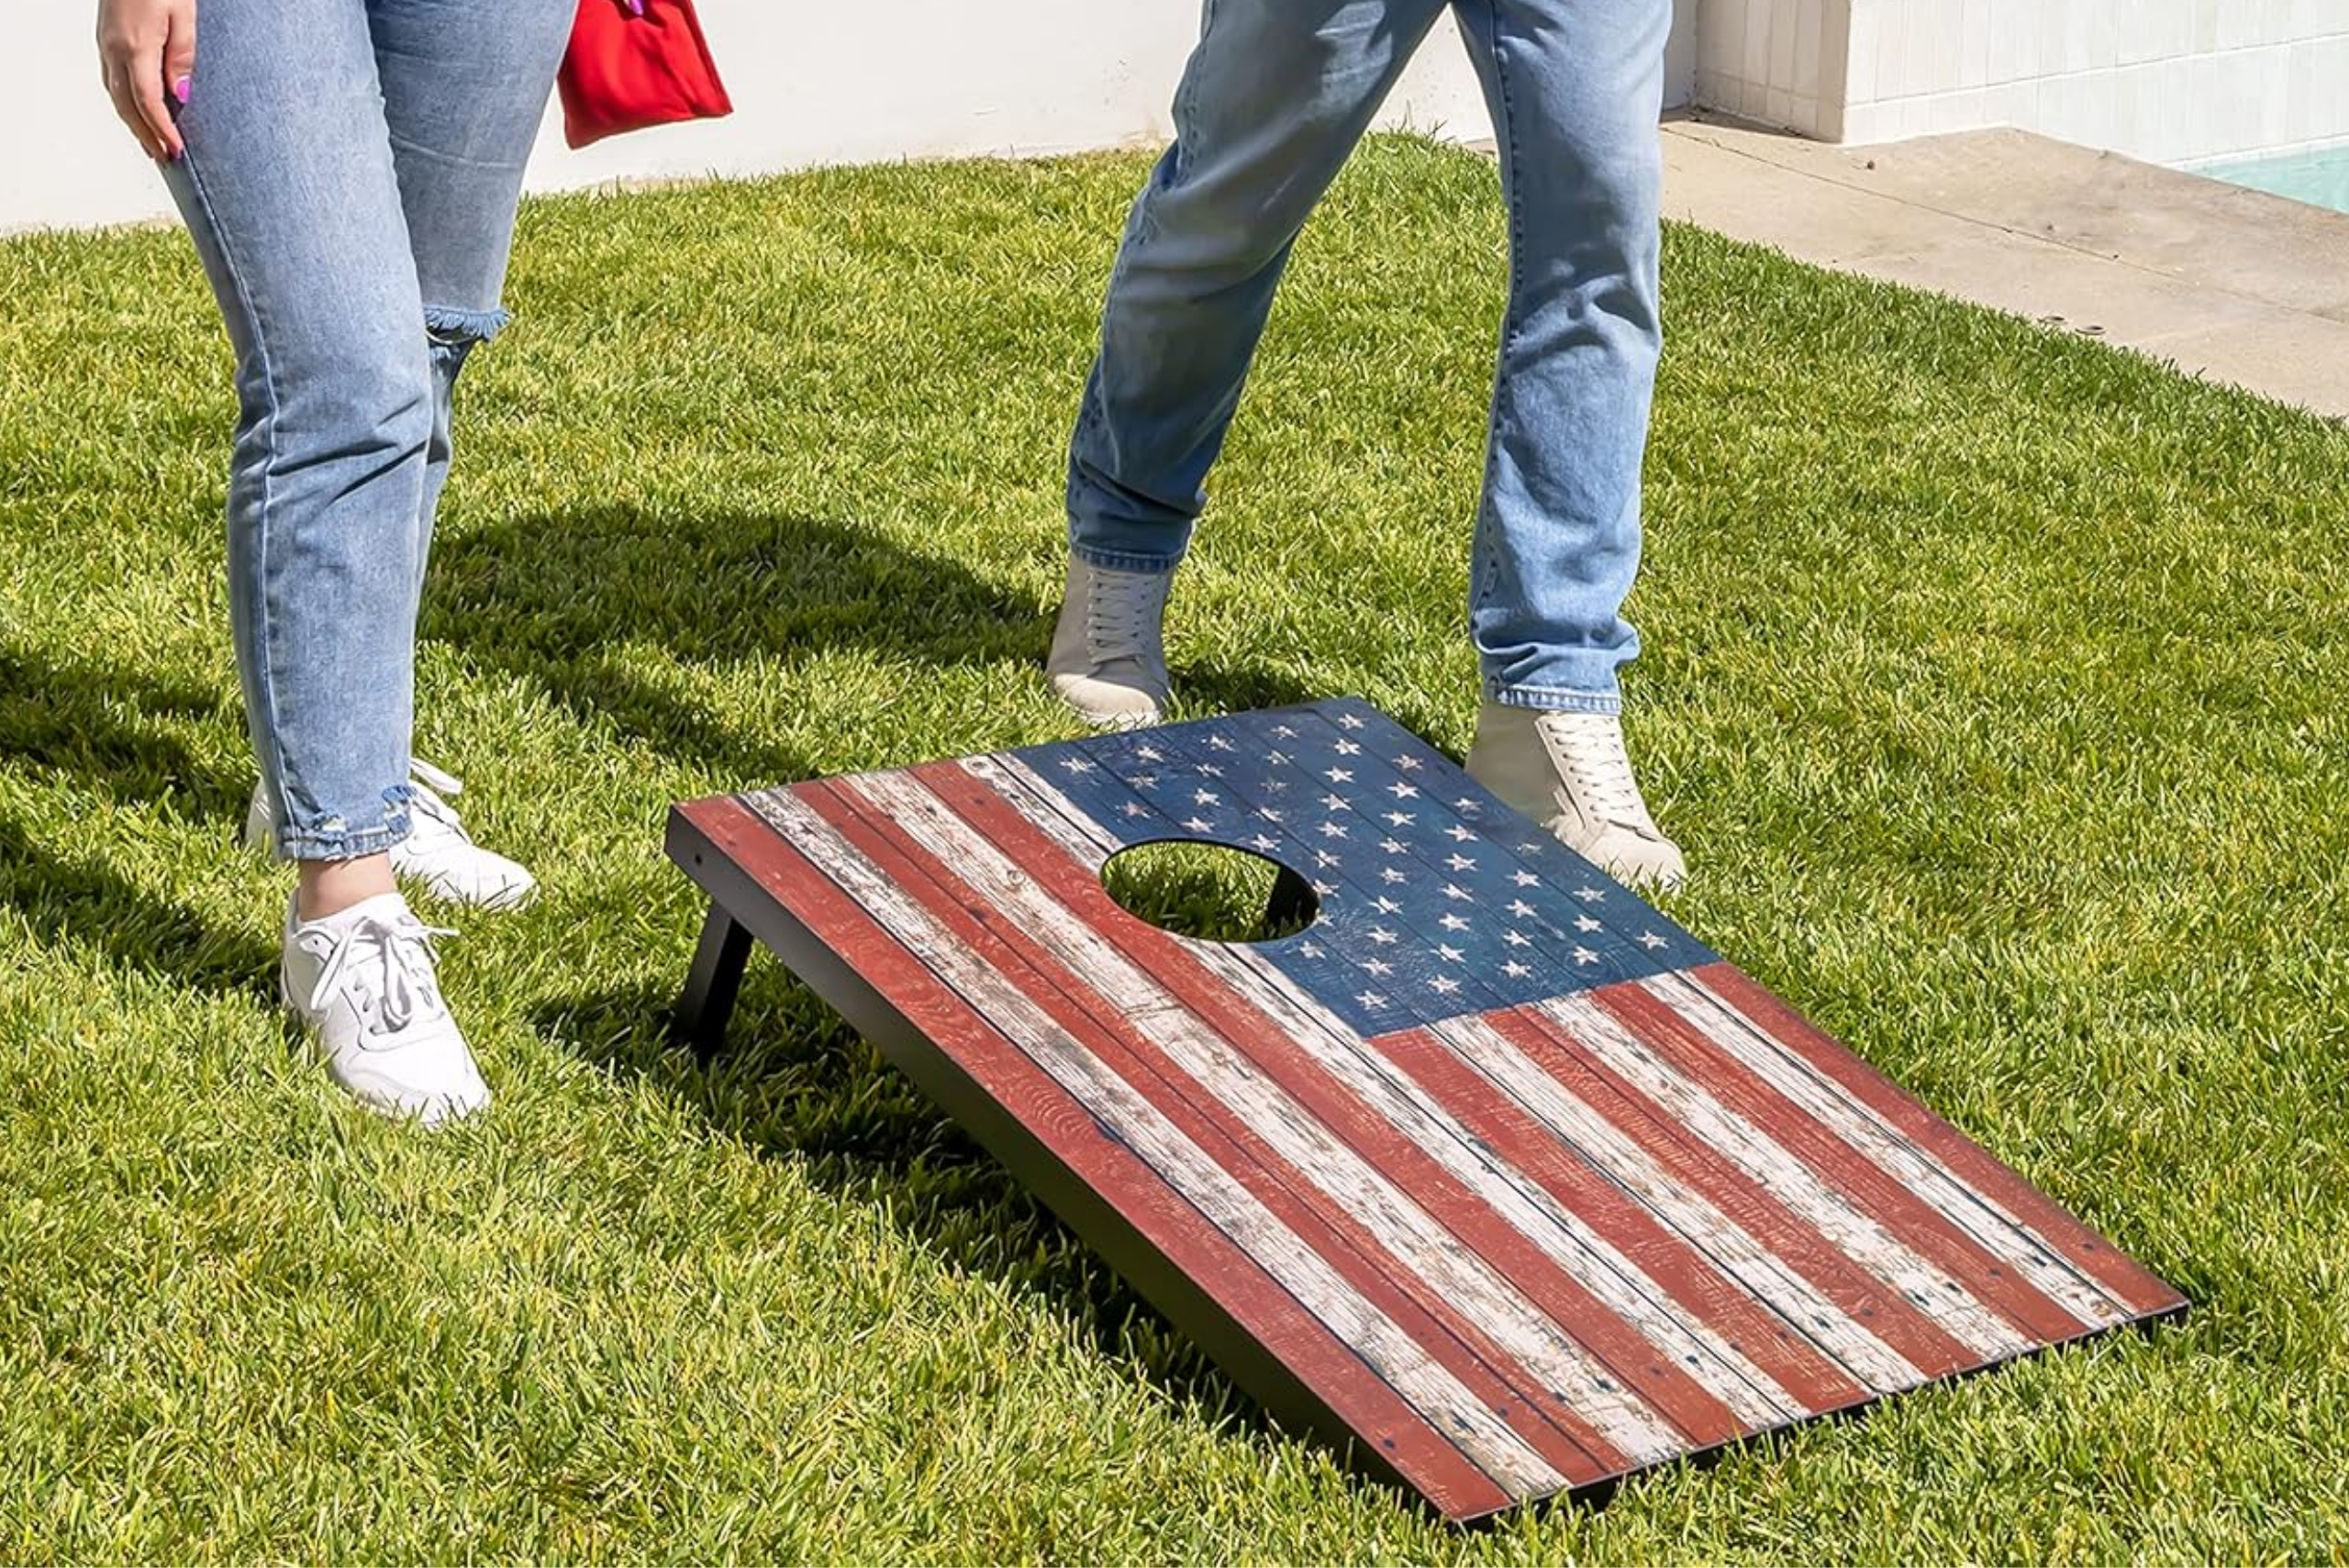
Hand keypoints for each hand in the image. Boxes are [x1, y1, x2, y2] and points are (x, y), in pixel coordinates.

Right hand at [96, 0, 196, 161]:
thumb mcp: (183, 16)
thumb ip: (182, 57)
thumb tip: (180, 95)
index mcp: (136, 46)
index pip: (148, 101)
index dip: (161, 129)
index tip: (176, 150)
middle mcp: (114, 49)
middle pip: (127, 105)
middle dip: (146, 134)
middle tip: (164, 158)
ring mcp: (105, 45)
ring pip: (115, 94)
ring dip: (133, 123)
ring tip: (151, 144)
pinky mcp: (105, 40)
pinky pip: (111, 80)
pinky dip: (124, 103)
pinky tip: (136, 112)